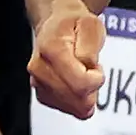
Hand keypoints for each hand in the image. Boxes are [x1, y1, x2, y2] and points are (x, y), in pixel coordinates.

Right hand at [27, 3, 105, 117]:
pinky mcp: (42, 94)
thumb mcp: (91, 25)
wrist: (56, 25)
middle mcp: (39, 68)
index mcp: (51, 49)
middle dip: (93, 88)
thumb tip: (87, 68)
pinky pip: (69, 110)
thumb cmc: (75, 24)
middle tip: (91, 69)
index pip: (79, 83)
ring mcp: (38, 83)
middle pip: (76, 98)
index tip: (97, 67)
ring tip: (83, 74)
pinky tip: (77, 83)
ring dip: (87, 95)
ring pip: (73, 108)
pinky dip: (79, 100)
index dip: (96, 80)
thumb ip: (90, 48)